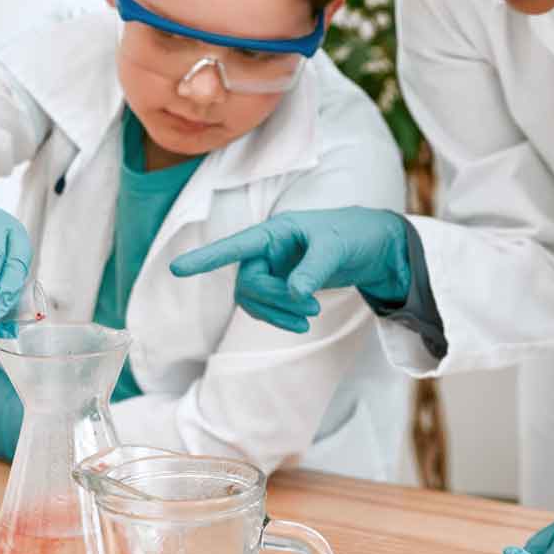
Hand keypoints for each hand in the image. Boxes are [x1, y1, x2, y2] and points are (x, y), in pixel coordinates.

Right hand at [169, 207, 411, 332]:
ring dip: (275, 313)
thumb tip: (295, 294)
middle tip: (309, 308)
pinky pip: (265, 308)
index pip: (235, 246)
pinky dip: (280, 318)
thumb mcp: (337, 247)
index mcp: (276, 231)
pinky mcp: (281, 286)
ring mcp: (272, 269)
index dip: (206, 258)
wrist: (376, 249)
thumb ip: (315, 269)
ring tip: (309, 317)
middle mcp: (267, 250)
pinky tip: (302, 322)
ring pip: (253, 299)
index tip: (177, 269)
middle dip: (273, 300)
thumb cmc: (355, 235)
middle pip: (248, 283)